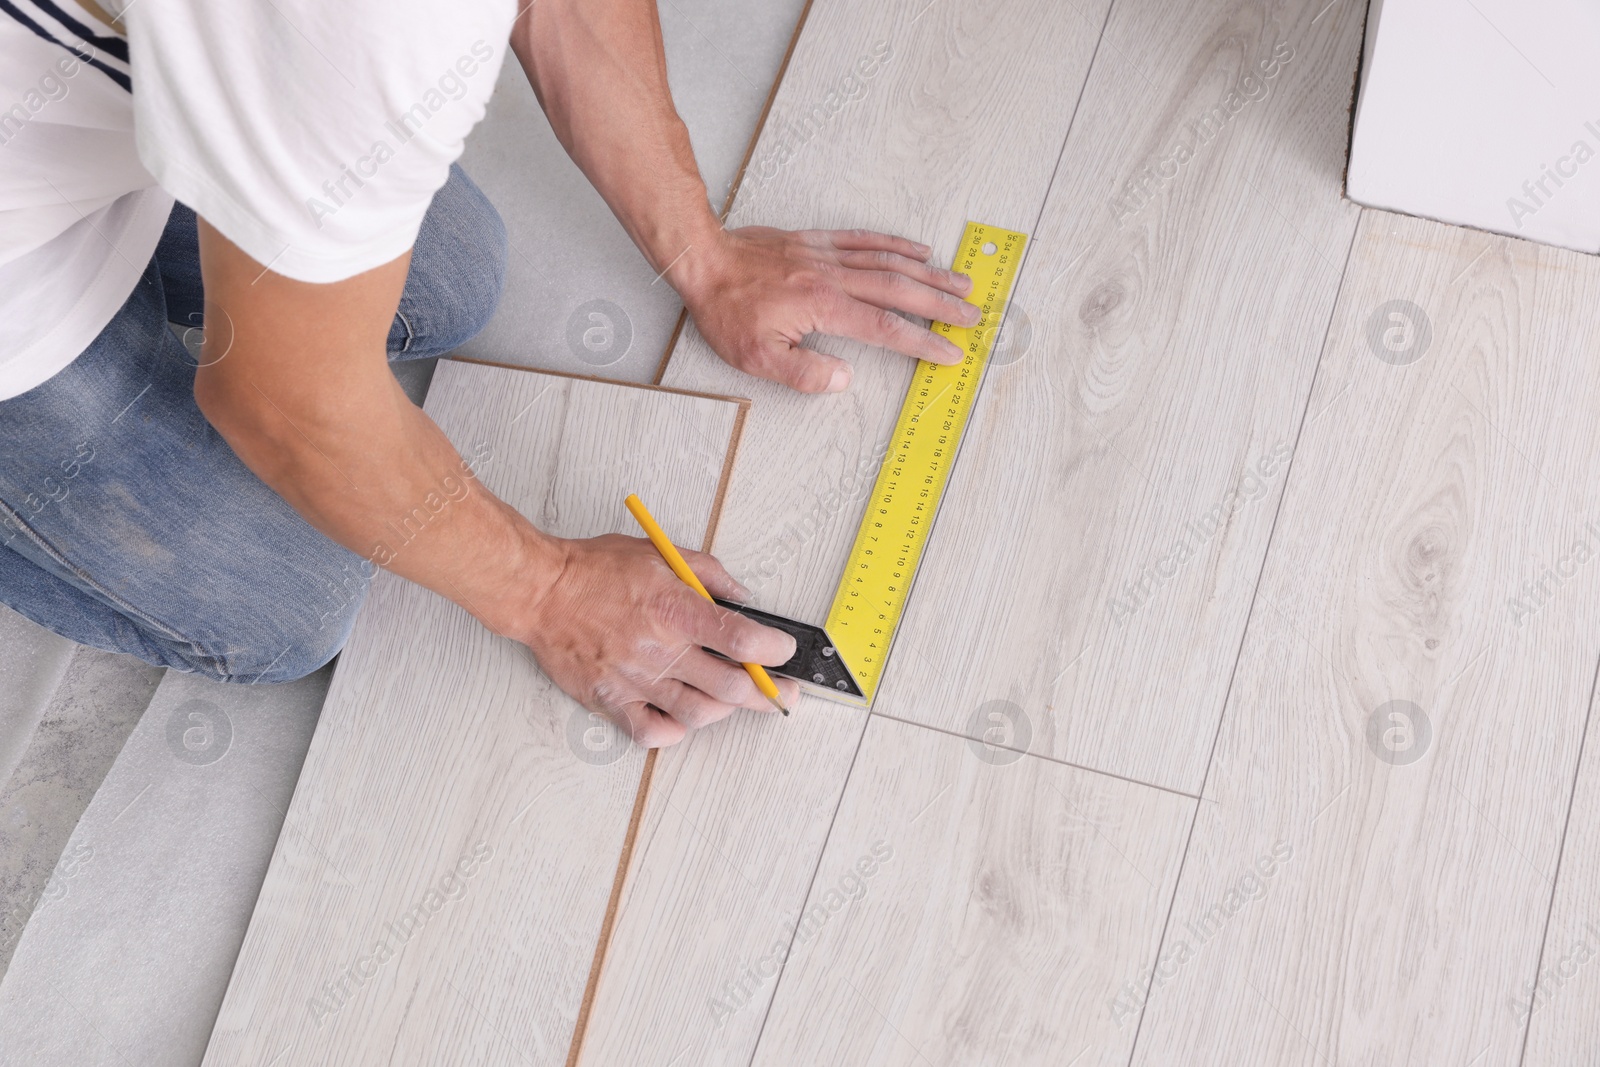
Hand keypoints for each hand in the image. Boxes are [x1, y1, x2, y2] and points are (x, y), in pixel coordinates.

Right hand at [519, 533, 800, 746]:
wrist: (541, 592)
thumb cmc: (595, 571)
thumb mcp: (661, 553)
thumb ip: (709, 574)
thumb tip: (743, 597)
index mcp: (676, 610)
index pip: (742, 639)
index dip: (774, 650)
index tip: (785, 651)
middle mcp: (660, 649)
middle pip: (732, 687)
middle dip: (768, 694)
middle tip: (782, 694)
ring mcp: (636, 679)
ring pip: (699, 714)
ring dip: (724, 709)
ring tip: (730, 699)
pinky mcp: (612, 700)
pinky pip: (653, 732)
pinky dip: (676, 730)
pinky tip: (682, 715)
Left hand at [676, 226, 982, 393]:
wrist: (705, 260)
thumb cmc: (727, 309)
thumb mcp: (756, 357)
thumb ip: (803, 373)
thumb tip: (844, 379)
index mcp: (824, 307)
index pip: (885, 328)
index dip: (921, 342)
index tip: (949, 353)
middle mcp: (834, 277)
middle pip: (900, 290)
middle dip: (941, 305)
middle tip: (973, 316)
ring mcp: (829, 255)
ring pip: (890, 262)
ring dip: (930, 274)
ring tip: (961, 284)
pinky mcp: (819, 242)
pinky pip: (866, 239)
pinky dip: (896, 244)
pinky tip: (918, 250)